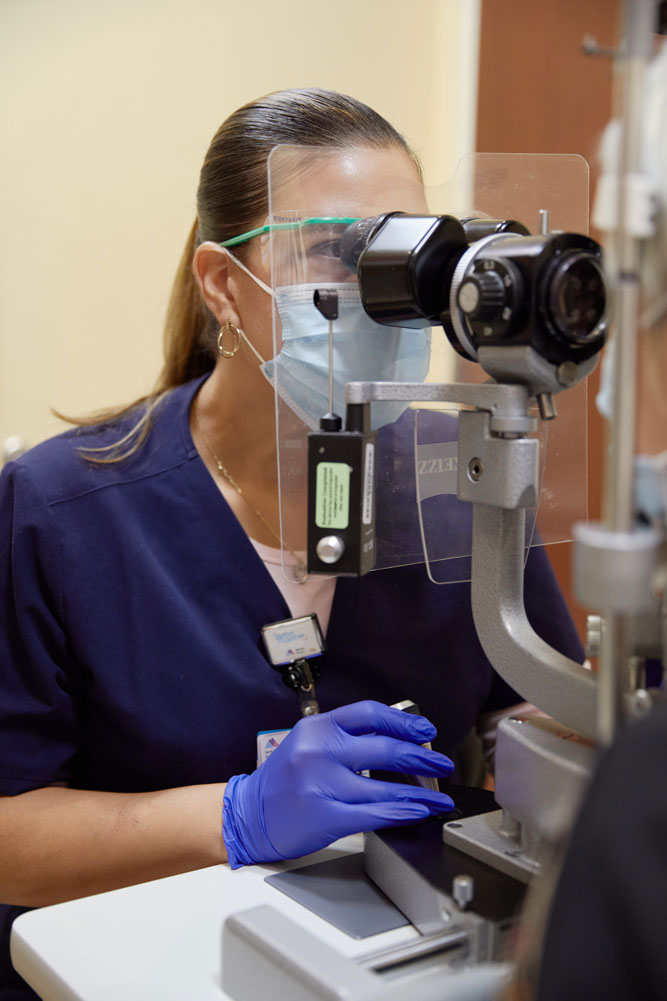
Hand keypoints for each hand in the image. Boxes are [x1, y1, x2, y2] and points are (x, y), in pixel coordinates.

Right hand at [222, 700, 454, 867]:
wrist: (247, 815)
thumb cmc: (282, 781)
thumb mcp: (308, 744)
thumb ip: (345, 739)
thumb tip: (396, 742)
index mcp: (317, 728)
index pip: (369, 714)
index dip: (404, 721)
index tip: (425, 730)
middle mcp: (319, 751)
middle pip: (384, 749)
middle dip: (421, 756)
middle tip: (441, 763)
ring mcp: (321, 784)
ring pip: (384, 787)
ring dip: (420, 793)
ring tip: (438, 797)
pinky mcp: (324, 816)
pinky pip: (374, 814)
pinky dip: (402, 813)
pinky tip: (417, 812)